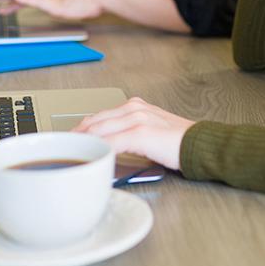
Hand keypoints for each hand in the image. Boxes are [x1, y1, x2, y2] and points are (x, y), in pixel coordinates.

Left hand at [72, 97, 193, 170]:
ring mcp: (136, 119)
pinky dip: (99, 151)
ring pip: (99, 131)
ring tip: (72, 156)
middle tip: (64, 151)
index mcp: (135, 106)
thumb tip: (109, 148)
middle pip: (94, 122)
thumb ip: (129, 134)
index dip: (81, 129)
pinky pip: (112, 143)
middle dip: (76, 137)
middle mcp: (133, 108)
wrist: (200, 144)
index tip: (70, 141)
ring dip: (83, 144)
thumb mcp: (150, 131)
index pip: (98, 116)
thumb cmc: (178, 143)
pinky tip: (92, 159)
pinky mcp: (141, 133)